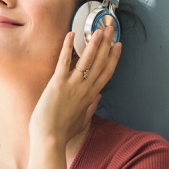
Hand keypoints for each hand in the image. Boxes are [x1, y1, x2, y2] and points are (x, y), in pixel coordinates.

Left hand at [28, 28, 120, 144]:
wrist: (49, 138)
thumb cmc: (63, 132)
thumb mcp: (82, 121)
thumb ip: (91, 108)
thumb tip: (98, 98)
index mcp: (90, 96)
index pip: (106, 73)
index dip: (113, 58)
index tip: (118, 46)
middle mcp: (84, 88)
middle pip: (100, 63)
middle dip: (107, 44)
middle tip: (111, 29)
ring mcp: (72, 85)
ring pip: (87, 60)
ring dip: (93, 43)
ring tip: (98, 29)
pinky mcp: (58, 84)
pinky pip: (64, 61)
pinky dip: (68, 47)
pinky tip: (71, 34)